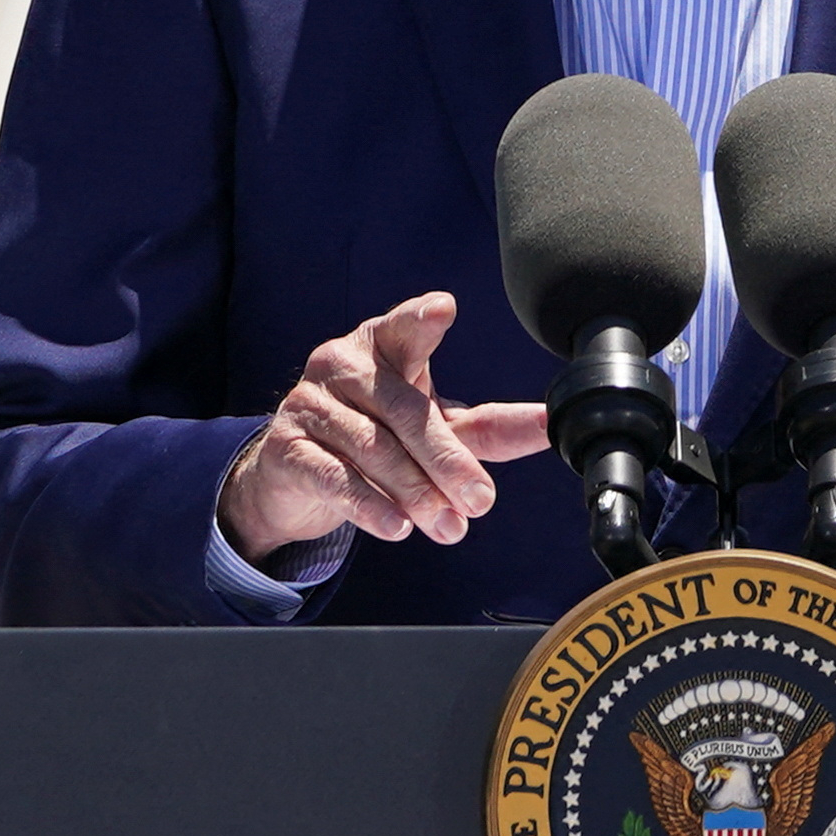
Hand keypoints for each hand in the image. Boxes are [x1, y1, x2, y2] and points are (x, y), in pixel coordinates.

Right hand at [218, 292, 549, 562]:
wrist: (296, 477)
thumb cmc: (377, 436)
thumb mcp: (434, 428)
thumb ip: (489, 428)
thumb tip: (549, 425)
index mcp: (382, 345)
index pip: (404, 327)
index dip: (421, 318)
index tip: (443, 308)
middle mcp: (341, 363)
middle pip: (404, 410)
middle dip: (446, 460)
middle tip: (481, 500)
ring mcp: (309, 403)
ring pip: (372, 448)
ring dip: (416, 493)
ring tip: (448, 527)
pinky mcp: (286, 449)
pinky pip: (335, 478)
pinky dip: (370, 506)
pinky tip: (397, 527)